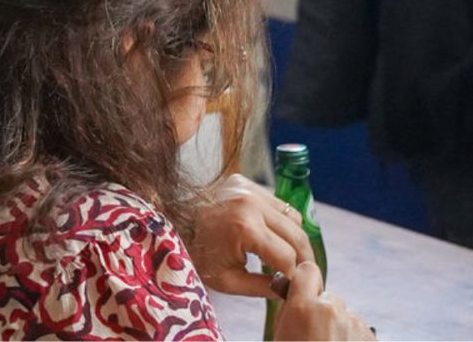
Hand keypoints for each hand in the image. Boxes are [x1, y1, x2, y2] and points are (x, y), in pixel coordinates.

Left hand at [185, 175, 315, 297]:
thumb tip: (287, 290)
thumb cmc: (195, 254)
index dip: (293, 276)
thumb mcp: (226, 280)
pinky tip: (271, 236)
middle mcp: (252, 203)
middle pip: (297, 236)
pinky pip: (278, 205)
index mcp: (245, 228)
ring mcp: (249, 189)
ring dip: (293, 239)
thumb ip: (261, 287)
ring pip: (293, 218)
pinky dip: (280, 222)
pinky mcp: (246, 182)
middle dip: (302, 259)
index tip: (294, 286)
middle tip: (301, 275)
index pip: (287, 257)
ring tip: (287, 256)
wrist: (170, 221)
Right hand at [269, 260, 376, 340]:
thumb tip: (292, 295)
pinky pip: (358, 328)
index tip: (300, 295)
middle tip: (313, 333)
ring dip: (337, 324)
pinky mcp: (370, 335)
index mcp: (304, 308)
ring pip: (344, 313)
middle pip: (328, 296)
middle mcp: (332, 309)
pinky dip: (351, 336)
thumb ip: (288, 310)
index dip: (304, 282)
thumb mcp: (279, 334)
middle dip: (322, 310)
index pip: (308, 270)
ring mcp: (355, 323)